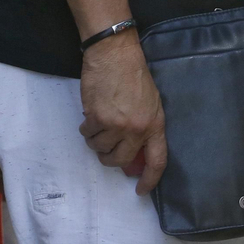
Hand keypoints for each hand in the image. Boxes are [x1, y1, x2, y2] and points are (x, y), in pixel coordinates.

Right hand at [77, 33, 166, 195]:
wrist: (115, 54)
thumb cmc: (134, 75)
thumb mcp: (151, 102)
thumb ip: (146, 127)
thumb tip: (136, 150)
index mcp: (155, 124)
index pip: (157, 161)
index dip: (150, 179)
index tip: (141, 189)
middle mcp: (137, 129)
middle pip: (121, 160)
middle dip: (110, 158)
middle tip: (106, 149)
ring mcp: (116, 124)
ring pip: (100, 148)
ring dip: (95, 141)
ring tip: (97, 124)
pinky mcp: (97, 117)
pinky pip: (88, 134)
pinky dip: (86, 129)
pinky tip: (90, 115)